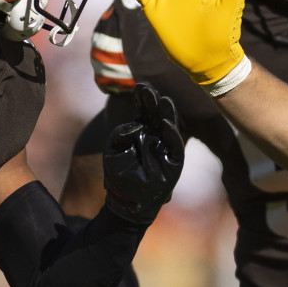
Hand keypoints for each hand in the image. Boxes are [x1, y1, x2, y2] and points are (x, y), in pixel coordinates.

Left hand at [103, 83, 184, 223]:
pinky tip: (166, 124)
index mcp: (142, 130)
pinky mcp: (173, 161)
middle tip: (150, 89)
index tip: (141, 85)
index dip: (144, 98)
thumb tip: (137, 123)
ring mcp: (166, 147)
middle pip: (158, 114)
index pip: (145, 109)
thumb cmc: (118, 174)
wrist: (126, 201)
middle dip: (155, 101)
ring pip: (170, 126)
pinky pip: (175, 146)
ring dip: (167, 113)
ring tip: (164, 100)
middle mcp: (156, 135)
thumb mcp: (112, 149)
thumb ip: (119, 133)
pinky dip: (172, 134)